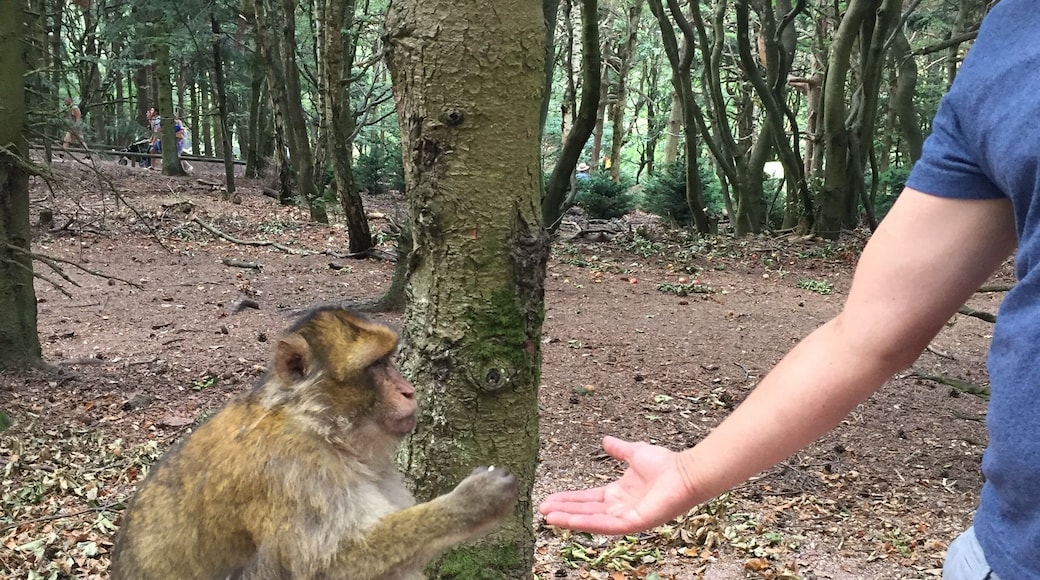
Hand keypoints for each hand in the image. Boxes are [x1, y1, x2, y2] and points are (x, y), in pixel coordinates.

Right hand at [538, 436, 696, 534]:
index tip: (551, 499)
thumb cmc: (666, 464)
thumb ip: (619, 449)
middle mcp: (619, 508)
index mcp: (617, 494)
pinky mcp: (634, 523)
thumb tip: (605, 440)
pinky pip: (606, 525)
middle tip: (543, 510)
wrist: (685, 472)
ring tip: (550, 518)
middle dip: (564, 511)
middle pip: (585, 511)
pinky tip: (571, 520)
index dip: (569, 499)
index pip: (588, 499)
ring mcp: (626, 517)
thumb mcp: (635, 453)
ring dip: (570, 519)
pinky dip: (587, 523)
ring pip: (592, 520)